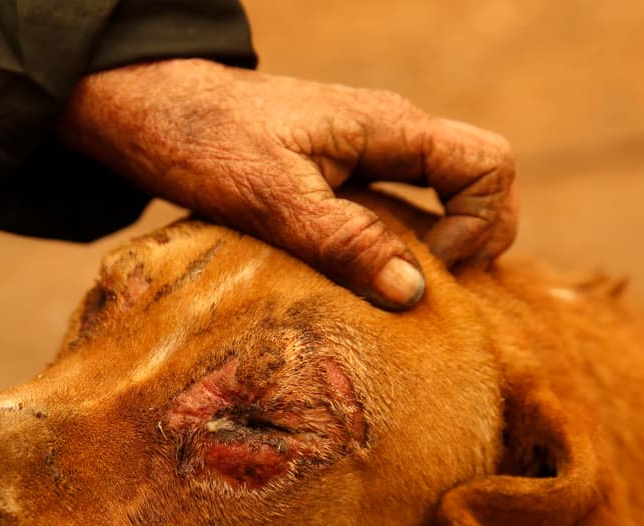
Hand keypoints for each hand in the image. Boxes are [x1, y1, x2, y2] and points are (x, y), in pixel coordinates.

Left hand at [58, 59, 517, 308]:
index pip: (490, 164)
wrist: (152, 112)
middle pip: (481, 182)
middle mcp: (392, 136)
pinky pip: (401, 208)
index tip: (424, 269)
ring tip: (387, 295)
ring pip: (443, 199)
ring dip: (433, 250)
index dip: (479, 225)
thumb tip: (413, 293)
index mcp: (390, 129)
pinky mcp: (342, 175)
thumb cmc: (206, 142)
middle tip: (418, 291)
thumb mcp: (273, 199)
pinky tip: (358, 282)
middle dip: (472, 242)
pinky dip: (397, 248)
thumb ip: (345, 241)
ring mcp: (369, 154)